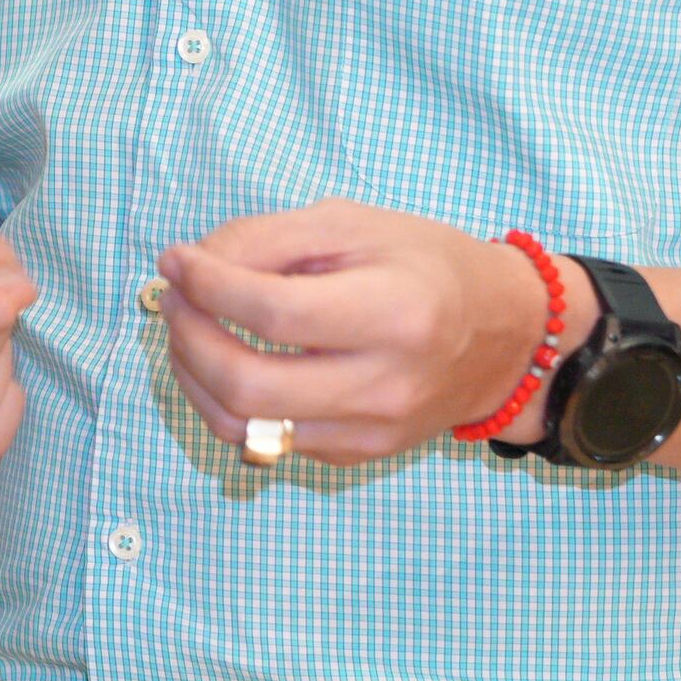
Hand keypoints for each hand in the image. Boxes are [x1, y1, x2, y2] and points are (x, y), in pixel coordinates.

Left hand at [149, 201, 589, 467]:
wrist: (505, 339)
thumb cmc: (428, 266)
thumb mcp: (354, 225)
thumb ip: (267, 239)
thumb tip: (188, 266)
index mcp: (393, 314)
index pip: (272, 313)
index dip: (206, 284)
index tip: (175, 260)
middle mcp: (384, 385)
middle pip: (247, 384)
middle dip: (187, 338)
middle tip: (174, 299)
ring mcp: (370, 431)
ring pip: (243, 426)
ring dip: (193, 376)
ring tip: (188, 328)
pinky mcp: (355, 454)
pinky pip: (265, 441)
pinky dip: (225, 402)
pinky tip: (223, 361)